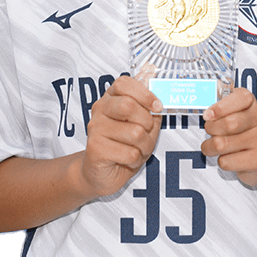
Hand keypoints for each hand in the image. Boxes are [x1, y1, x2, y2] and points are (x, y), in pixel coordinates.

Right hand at [81, 76, 162, 197]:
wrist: (100, 172)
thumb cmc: (123, 146)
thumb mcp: (140, 124)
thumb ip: (149, 111)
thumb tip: (161, 103)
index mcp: (111, 98)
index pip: (124, 84)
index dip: (144, 94)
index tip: (157, 106)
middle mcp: (100, 109)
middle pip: (128, 105)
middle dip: (146, 122)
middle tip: (146, 132)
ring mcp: (96, 128)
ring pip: (135, 132)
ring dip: (144, 145)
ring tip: (138, 149)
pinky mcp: (95, 148)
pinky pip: (130, 153)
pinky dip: (136, 159)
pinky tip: (128, 160)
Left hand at [201, 88, 256, 185]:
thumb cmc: (245, 130)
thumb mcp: (236, 111)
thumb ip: (221, 100)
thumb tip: (208, 91)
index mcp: (251, 102)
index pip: (240, 98)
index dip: (220, 107)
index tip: (207, 114)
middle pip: (228, 124)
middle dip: (211, 128)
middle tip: (210, 130)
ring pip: (222, 144)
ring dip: (210, 146)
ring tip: (213, 145)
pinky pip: (226, 161)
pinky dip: (221, 160)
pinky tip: (229, 156)